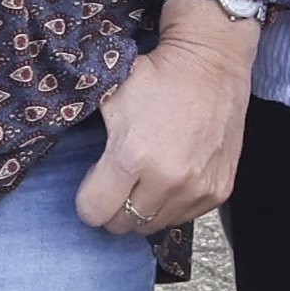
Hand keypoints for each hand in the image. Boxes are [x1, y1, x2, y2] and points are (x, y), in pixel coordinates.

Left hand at [74, 9, 254, 239]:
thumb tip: (71, 172)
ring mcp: (197, 189)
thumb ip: (87, 140)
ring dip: (144, 208)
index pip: (93, 212)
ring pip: (154, 226)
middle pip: (122, 225)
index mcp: (132, 156)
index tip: (94, 180)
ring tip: (146, 176)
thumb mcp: (108, 99)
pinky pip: (183, 217)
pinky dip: (173, 204)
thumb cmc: (155, 77)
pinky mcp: (219, 192)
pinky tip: (172, 176)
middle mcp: (168, 180)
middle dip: (114, 207)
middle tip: (119, 180)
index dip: (88, 198)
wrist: (211, 64)